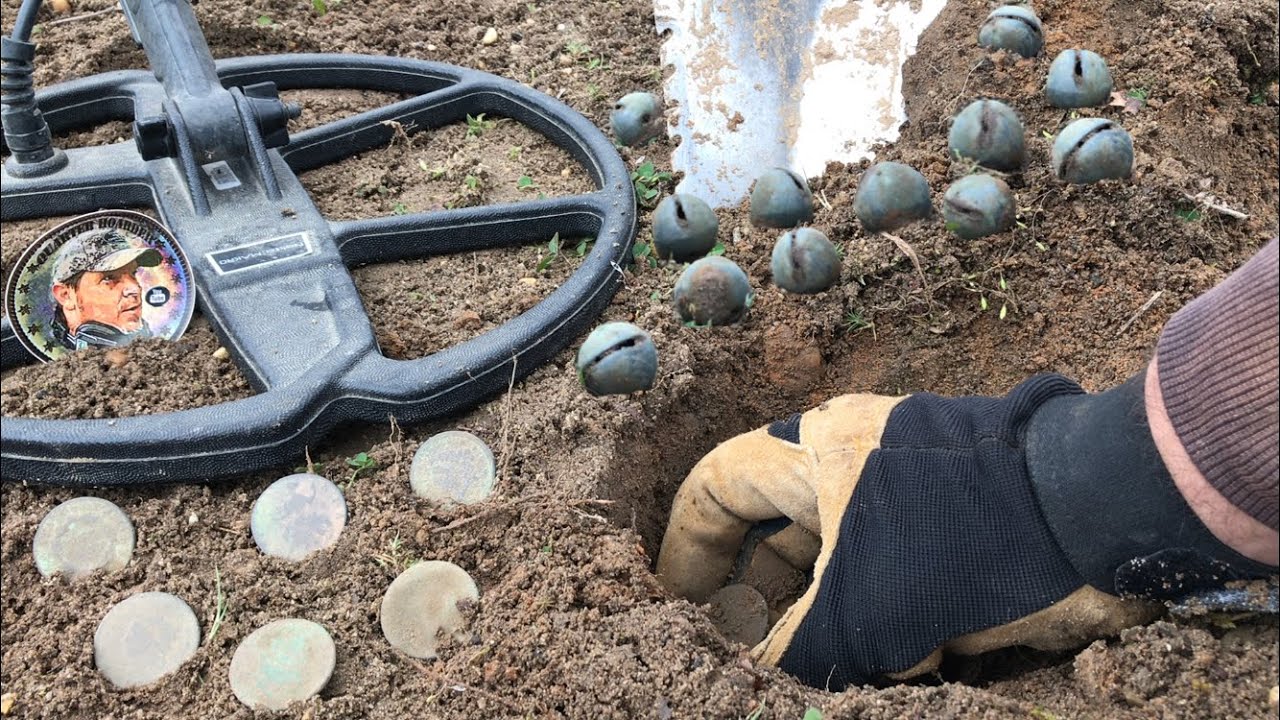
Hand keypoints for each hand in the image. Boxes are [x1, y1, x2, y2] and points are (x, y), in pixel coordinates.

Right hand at [656, 377, 1166, 687]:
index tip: (672, 601)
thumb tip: (757, 674)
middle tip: (740, 651)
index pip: (716, 485)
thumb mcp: (858, 612)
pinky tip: (884, 661)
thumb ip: (790, 649)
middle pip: (770, 526)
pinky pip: (885, 566)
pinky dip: (870, 614)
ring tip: (813, 665)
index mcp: (812, 450)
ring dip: (816, 614)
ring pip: (831, 553)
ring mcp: (904, 482)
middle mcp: (851, 454)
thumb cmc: (961, 544)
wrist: (1098, 521)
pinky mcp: (949, 516)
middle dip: (753, 595)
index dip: (684, 545)